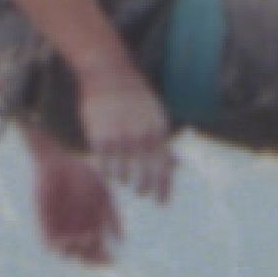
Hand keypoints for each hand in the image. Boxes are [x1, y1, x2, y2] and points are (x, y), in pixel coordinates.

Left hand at [32, 145, 122, 264]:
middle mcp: (76, 232)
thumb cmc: (84, 175)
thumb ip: (112, 216)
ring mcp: (60, 229)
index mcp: (93, 227)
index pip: (99, 253)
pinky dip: (59, 246)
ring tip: (85, 240)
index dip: (105, 259)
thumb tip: (121, 240)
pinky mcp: (44, 225)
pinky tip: (68, 240)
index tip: (111, 259)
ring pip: (68, 252)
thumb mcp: (102, 194)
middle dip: (92, 260)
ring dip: (76, 251)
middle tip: (98, 254)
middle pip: (84, 257)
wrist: (57, 163)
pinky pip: (49, 243)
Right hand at [77, 72, 176, 205]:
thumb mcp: (155, 115)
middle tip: (142, 191)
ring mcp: (120, 137)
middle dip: (144, 187)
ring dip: (124, 179)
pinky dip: (107, 172)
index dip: (163, 187)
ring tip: (124, 178)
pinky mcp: (100, 137)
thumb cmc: (136, 98)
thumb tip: (177, 166)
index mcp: (158, 129)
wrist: (109, 74)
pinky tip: (109, 171)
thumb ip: (163, 142)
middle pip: (144, 174)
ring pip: (123, 173)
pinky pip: (105, 165)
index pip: (163, 166)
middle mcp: (140, 135)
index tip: (161, 202)